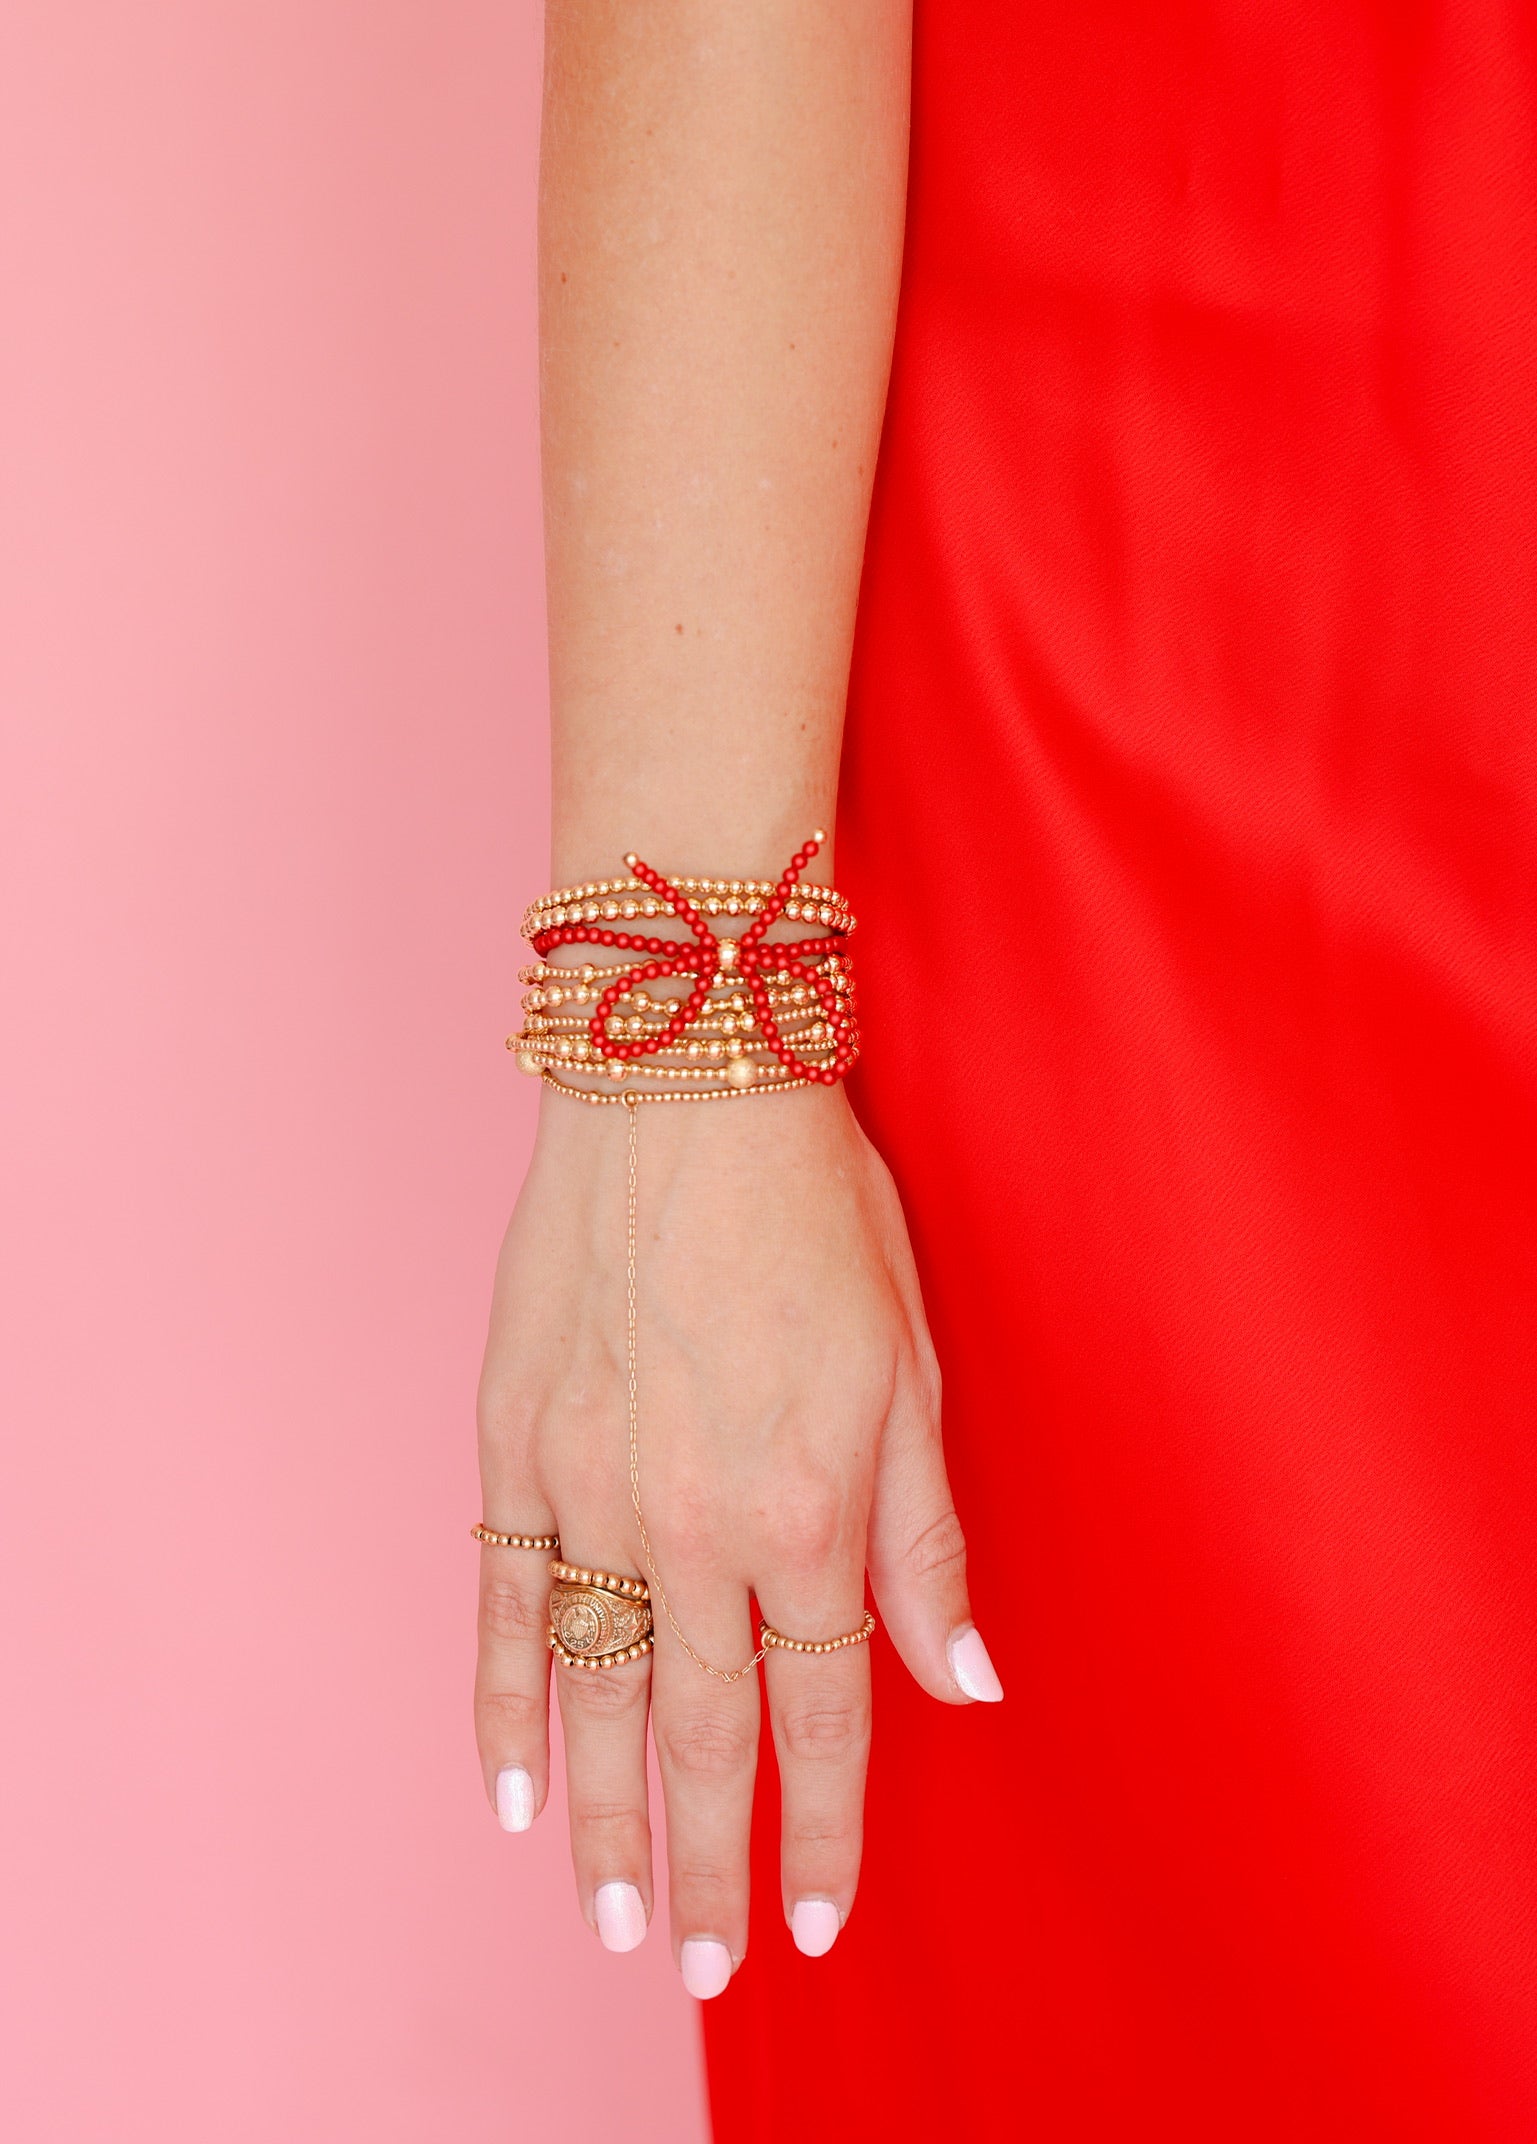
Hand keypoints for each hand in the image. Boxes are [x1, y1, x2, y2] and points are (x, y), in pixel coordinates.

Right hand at [474, 1084, 999, 1991]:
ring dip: (605, 1821)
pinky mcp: (514, 1446)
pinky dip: (505, 1706)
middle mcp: (690, 1522)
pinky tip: (511, 1788)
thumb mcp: (912, 1367)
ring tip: (607, 1920)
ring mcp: (587, 1488)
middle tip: (701, 1966)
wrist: (681, 1089)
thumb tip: (967, 1681)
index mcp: (807, 1507)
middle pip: (704, 1733)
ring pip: (598, 1696)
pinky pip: (507, 1607)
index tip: (824, 1914)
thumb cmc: (816, 1212)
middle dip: (711, 1863)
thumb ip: (925, 1540)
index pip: (828, 1709)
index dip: (830, 1823)